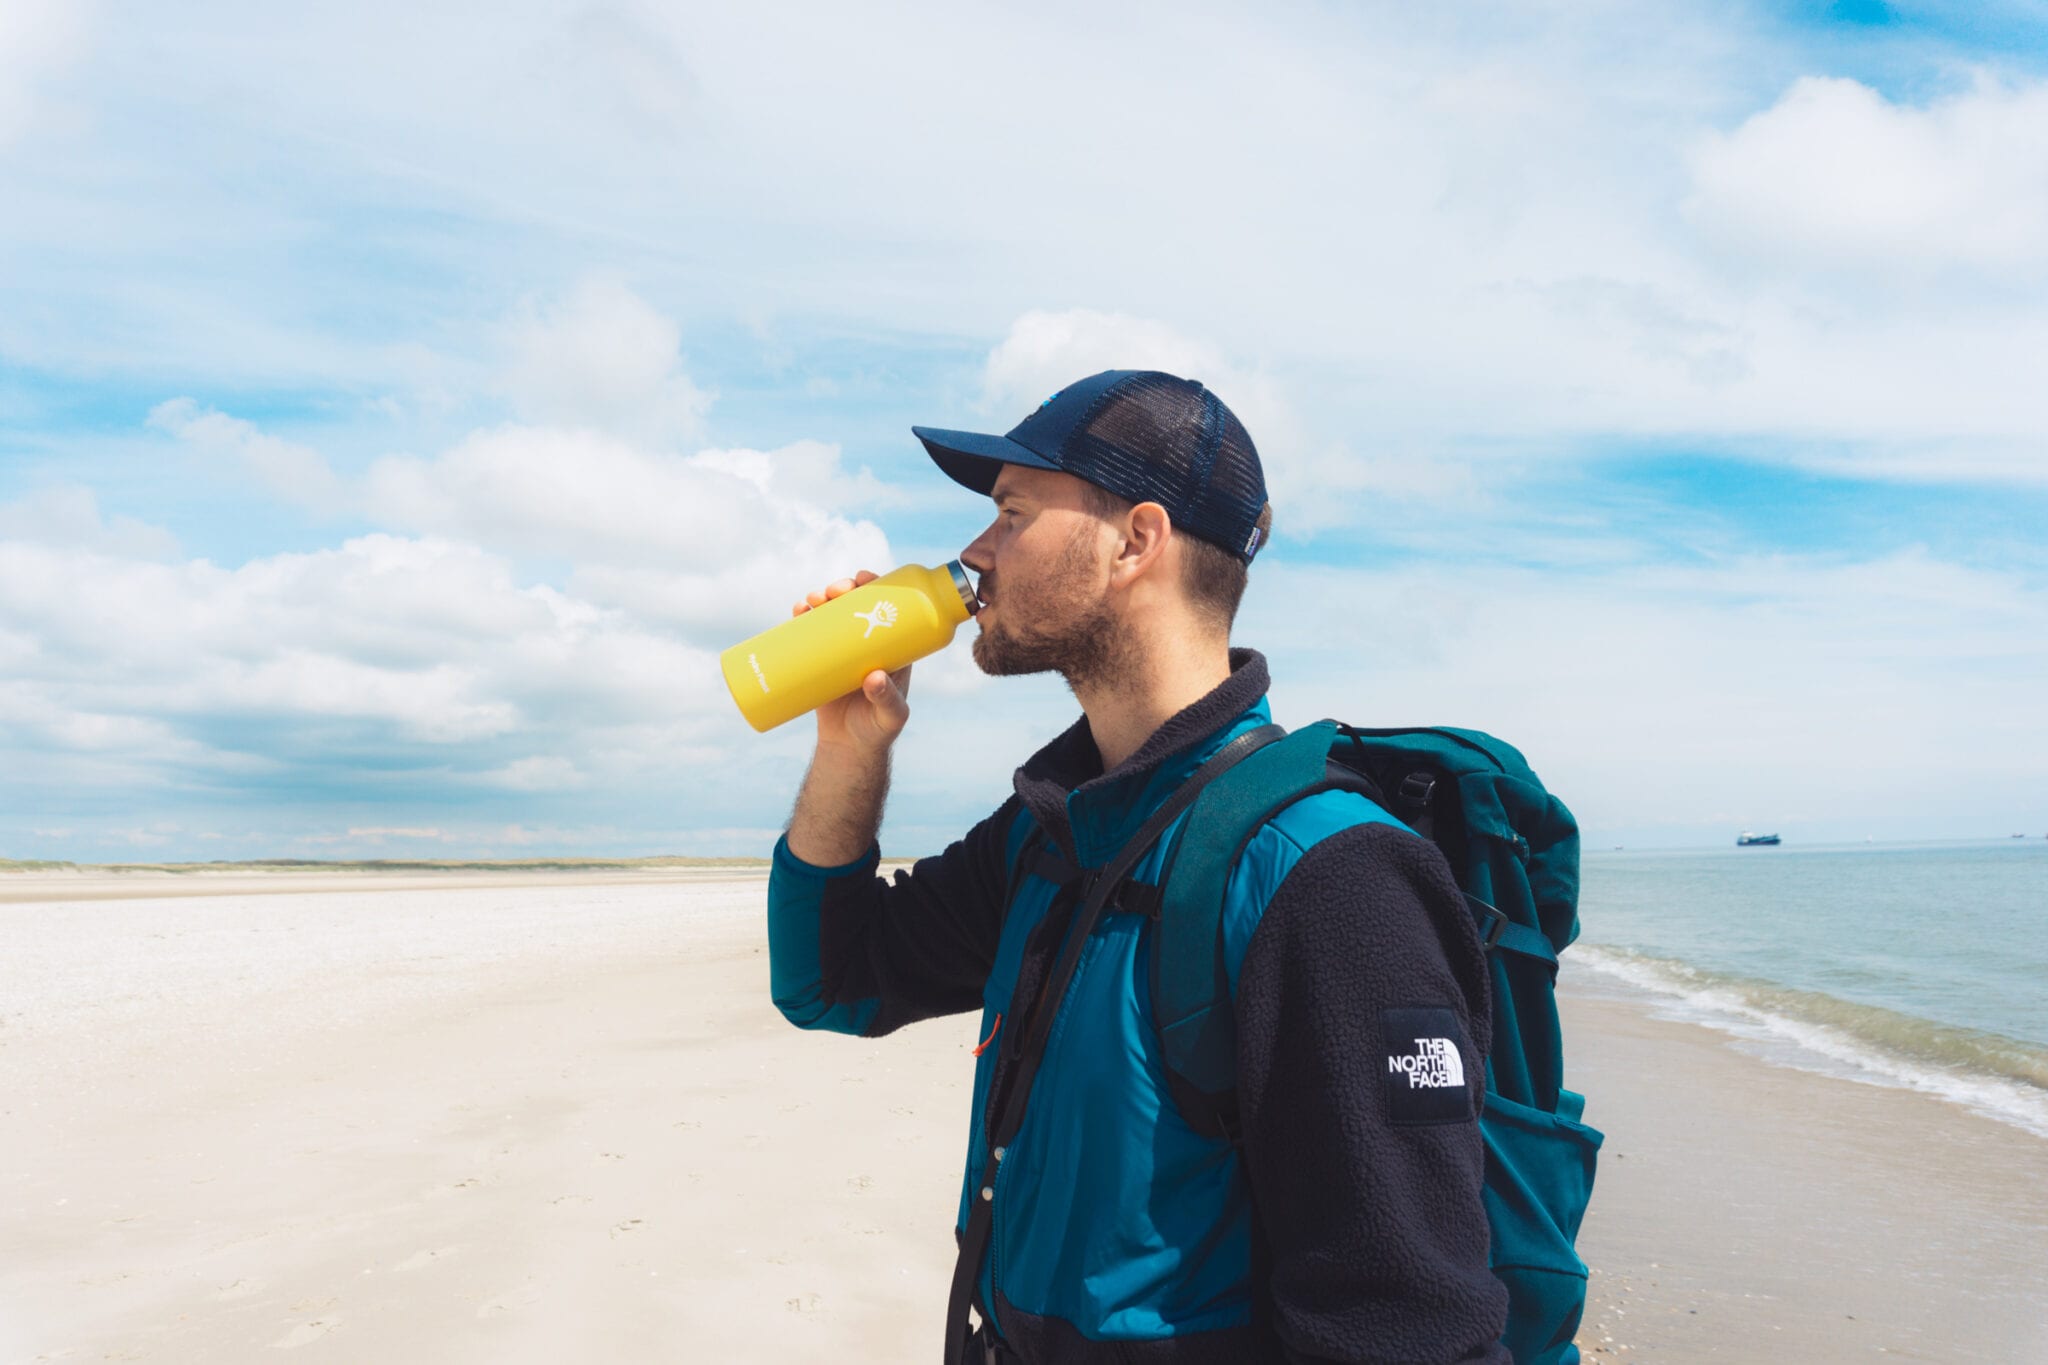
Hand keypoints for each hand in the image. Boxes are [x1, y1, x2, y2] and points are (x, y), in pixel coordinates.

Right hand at [793, 572, 912, 755]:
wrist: (849, 748)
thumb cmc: (877, 730)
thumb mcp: (890, 717)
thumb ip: (887, 700)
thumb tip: (874, 677)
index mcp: (892, 646)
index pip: (887, 607)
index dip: (877, 586)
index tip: (863, 579)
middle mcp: (867, 642)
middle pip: (855, 604)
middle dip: (843, 589)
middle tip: (833, 591)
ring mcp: (842, 650)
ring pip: (831, 614)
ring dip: (821, 598)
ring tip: (810, 601)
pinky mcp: (821, 661)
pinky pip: (811, 633)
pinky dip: (803, 617)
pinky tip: (798, 609)